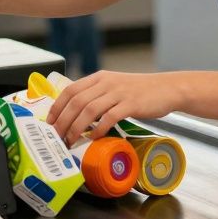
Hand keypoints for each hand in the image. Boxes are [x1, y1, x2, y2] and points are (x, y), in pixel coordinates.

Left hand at [47, 71, 180, 144]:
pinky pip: (110, 117)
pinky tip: (94, 138)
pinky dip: (99, 129)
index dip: (57, 106)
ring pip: (90, 109)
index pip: (71, 90)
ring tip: (71, 140)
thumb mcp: (115, 87)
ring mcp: (119, 92)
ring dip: (77, 127)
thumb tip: (76, 115)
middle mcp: (106, 83)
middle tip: (57, 136)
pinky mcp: (131, 104)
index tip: (50, 121)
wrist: (167, 88)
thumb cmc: (140, 91)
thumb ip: (97, 96)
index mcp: (100, 77)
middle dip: (63, 121)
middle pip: (77, 101)